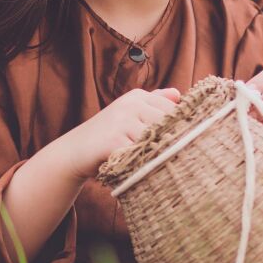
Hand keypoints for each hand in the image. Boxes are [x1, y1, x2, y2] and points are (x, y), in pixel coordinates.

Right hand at [53, 87, 180, 181]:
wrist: (74, 151)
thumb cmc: (107, 136)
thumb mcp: (129, 114)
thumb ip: (152, 102)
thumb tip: (178, 94)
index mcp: (137, 96)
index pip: (173, 109)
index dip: (183, 127)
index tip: (187, 142)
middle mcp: (130, 104)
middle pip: (169, 123)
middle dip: (175, 140)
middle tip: (180, 157)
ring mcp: (121, 120)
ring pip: (158, 138)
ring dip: (162, 153)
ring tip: (163, 164)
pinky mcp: (114, 140)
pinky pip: (141, 153)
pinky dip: (146, 162)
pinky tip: (145, 168)